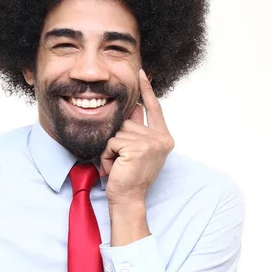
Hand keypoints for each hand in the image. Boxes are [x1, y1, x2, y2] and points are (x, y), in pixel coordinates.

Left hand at [100, 69, 174, 205]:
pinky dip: (107, 155)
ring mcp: (151, 143)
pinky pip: (112, 142)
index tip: (141, 72)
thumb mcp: (137, 150)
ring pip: (117, 132)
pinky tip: (115, 168)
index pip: (154, 108)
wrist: (128, 198)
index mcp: (164, 138)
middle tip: (122, 161)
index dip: (146, 90)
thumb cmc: (129, 177)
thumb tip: (133, 106)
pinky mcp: (138, 148)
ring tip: (118, 165)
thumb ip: (137, 130)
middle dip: (118, 140)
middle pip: (128, 122)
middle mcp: (161, 139)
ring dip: (111, 149)